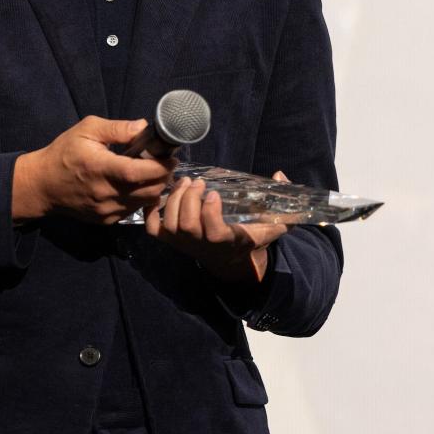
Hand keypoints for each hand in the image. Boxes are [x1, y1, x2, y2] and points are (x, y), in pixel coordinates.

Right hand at [12, 117, 176, 223]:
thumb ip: (117, 128)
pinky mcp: (106, 220)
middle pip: (148, 190)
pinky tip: (137, 185)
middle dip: (163, 177)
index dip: (160, 166)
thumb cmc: (64, 153)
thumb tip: (144, 127)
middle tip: (166, 163)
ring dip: (155, 188)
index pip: (139, 172)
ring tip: (153, 173)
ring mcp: (106, 210)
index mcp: (100, 168)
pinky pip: (133, 210)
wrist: (43, 186)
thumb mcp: (86, 130)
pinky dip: (142, 198)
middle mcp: (105, 193)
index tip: (171, 157)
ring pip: (144, 202)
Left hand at [143, 171, 291, 285]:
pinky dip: (151, 211)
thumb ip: (282, 203)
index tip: (213, 192)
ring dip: (174, 198)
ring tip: (184, 182)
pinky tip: (160, 194)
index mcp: (226, 242)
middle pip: (185, 225)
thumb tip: (280, 174)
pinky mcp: (170, 241)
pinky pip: (153, 229)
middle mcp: (201, 246)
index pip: (213, 233)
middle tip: (196, 181)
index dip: (210, 212)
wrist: (230, 260)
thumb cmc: (250, 237)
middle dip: (189, 198)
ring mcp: (183, 244)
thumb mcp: (272, 225)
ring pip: (170, 223)